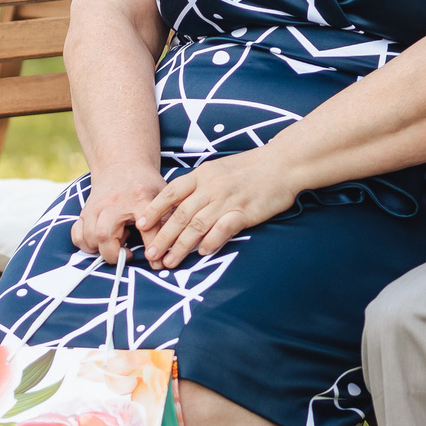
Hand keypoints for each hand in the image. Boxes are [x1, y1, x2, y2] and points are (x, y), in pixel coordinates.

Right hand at [72, 171, 167, 267]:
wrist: (122, 164)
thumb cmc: (145, 184)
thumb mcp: (163, 197)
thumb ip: (168, 220)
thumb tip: (173, 251)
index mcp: (139, 199)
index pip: (147, 228)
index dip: (152, 248)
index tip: (156, 263)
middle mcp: (113, 203)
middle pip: (104, 234)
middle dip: (114, 253)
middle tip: (127, 253)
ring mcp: (96, 207)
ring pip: (89, 236)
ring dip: (101, 249)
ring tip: (117, 243)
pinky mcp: (85, 211)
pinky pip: (77, 234)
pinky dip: (86, 244)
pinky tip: (100, 243)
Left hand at [134, 149, 301, 269]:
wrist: (283, 163)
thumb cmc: (252, 168)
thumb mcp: (220, 168)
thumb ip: (201, 184)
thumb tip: (181, 202)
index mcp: (203, 175)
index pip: (171, 192)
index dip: (154, 209)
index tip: (141, 224)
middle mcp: (211, 187)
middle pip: (179, 215)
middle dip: (162, 236)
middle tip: (150, 254)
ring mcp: (227, 199)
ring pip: (196, 225)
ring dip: (181, 246)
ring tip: (170, 261)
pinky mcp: (244, 211)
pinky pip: (223, 228)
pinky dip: (211, 240)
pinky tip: (202, 252)